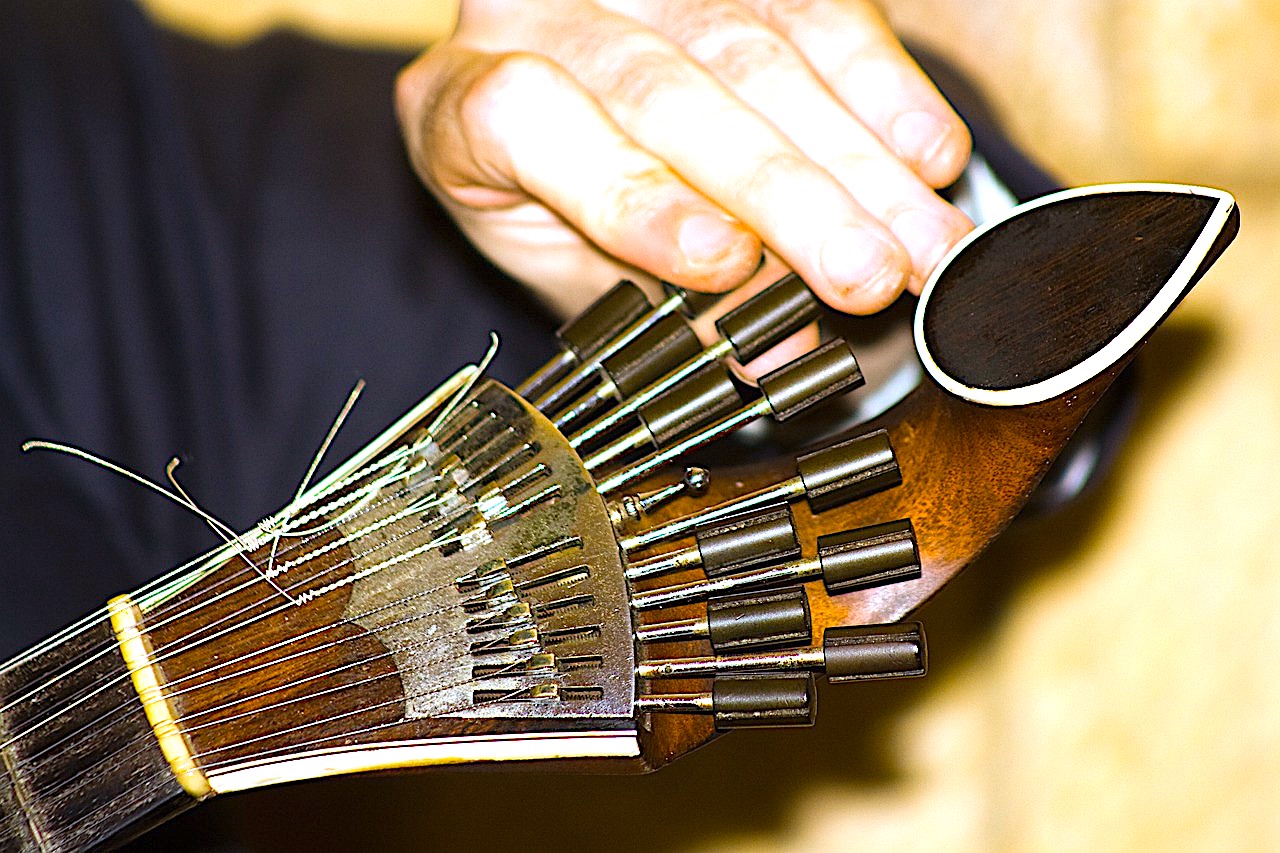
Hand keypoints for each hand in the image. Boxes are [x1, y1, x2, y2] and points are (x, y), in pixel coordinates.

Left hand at [396, 0, 972, 324]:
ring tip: (928, 246)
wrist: (584, 126)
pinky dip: (883, 86)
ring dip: (859, 158)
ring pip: (755, 46)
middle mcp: (537, 13)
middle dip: (786, 190)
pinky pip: (815, 7)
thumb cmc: (567, 217)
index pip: (531, 120)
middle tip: (871, 274)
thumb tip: (771, 356)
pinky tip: (931, 154)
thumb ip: (668, 307)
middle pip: (663, 88)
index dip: (633, 192)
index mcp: (464, 104)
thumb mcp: (591, 277)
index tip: (725, 262)